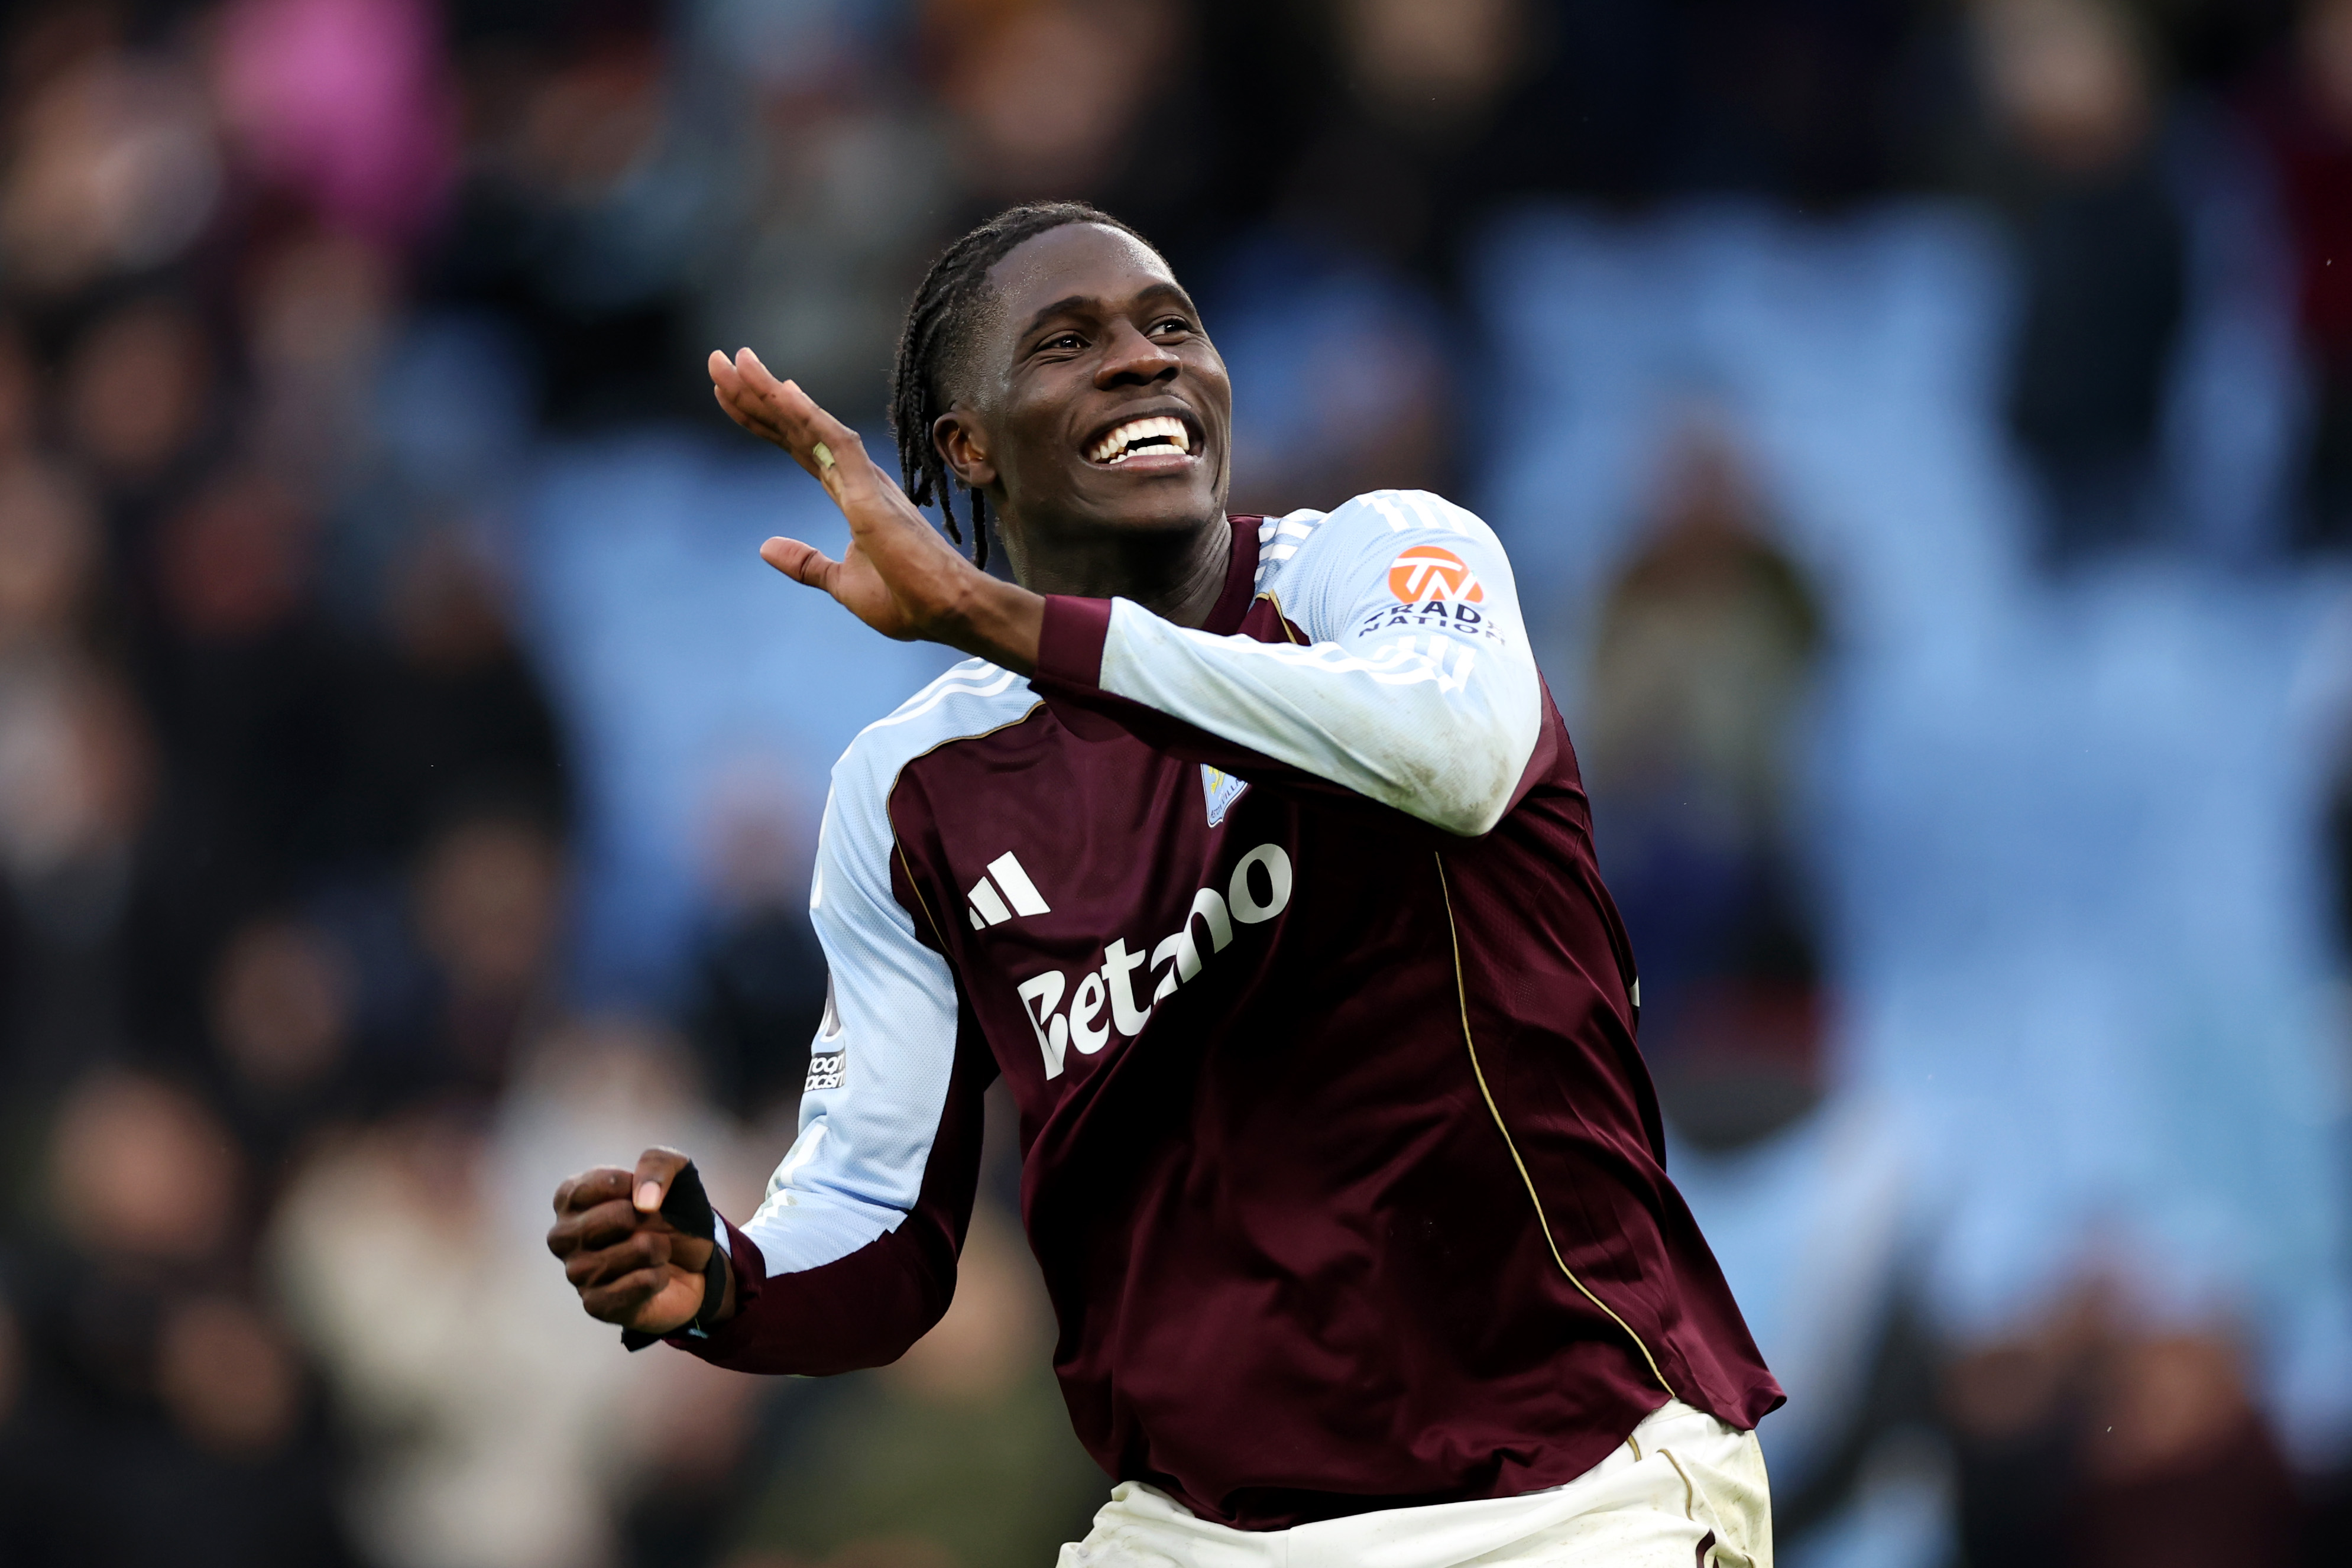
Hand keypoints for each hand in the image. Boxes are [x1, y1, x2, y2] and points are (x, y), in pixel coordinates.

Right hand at [546, 1147, 732, 1336]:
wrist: (697, 1262)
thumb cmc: (673, 1213)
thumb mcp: (676, 1172)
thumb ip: (658, 1164)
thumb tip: (643, 1200)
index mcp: (571, 1200)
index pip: (589, 1187)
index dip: (628, 1187)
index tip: (644, 1194)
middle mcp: (564, 1237)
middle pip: (609, 1219)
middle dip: (646, 1219)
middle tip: (653, 1225)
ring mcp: (577, 1273)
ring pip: (629, 1252)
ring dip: (657, 1248)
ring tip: (656, 1251)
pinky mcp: (596, 1304)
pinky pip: (639, 1284)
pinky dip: (659, 1276)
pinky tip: (656, 1276)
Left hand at [707, 347, 1042, 670]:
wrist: (948, 612)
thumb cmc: (908, 600)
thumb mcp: (842, 583)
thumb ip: (806, 563)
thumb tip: (764, 547)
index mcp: (852, 494)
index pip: (798, 447)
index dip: (763, 420)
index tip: (729, 394)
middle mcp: (857, 477)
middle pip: (795, 427)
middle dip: (754, 395)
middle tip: (717, 361)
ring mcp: (865, 480)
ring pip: (809, 424)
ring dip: (769, 392)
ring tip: (735, 361)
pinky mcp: (871, 491)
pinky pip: (834, 442)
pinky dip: (806, 415)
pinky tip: (778, 390)